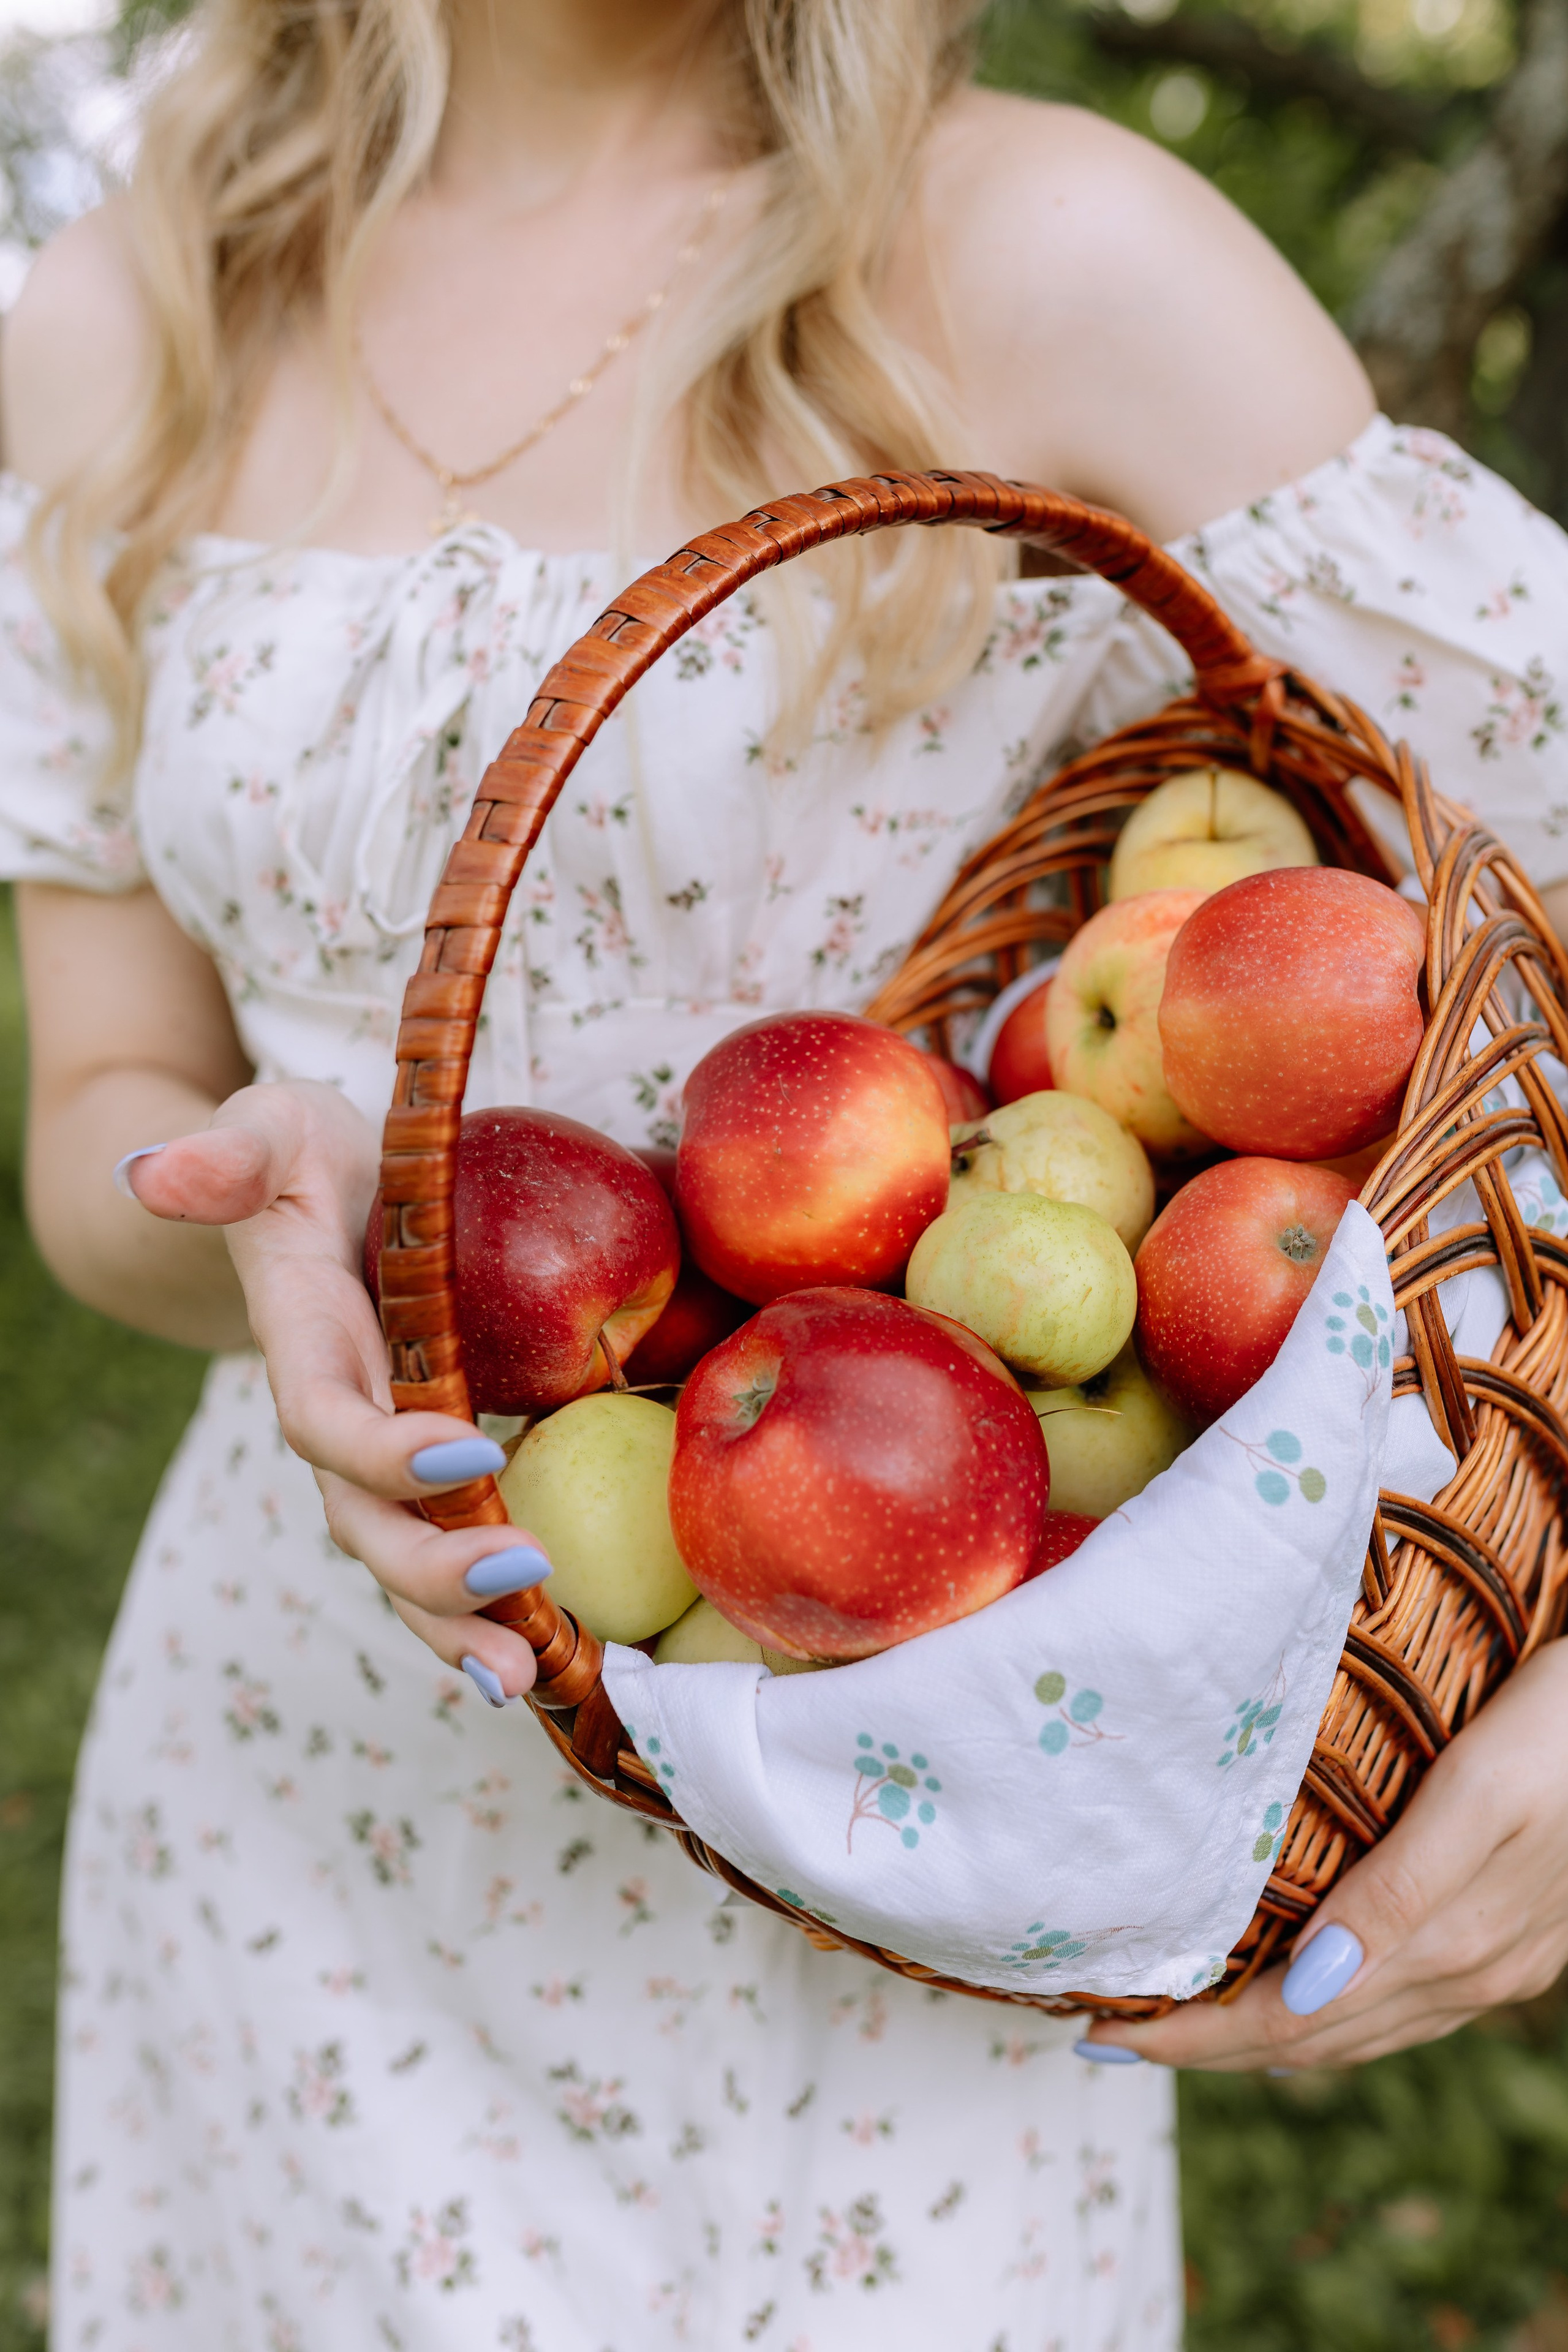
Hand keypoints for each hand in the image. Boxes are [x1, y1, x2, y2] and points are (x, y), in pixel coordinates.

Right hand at [118, 1082, 547, 1703]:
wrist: (322, 1185)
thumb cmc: (303, 1155)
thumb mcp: (269, 1130)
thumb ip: (224, 1156)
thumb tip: (153, 1170)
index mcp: (304, 1344)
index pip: (327, 1419)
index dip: (380, 1449)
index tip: (459, 1452)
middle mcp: (343, 1414)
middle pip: (368, 1522)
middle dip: (433, 1567)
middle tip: (523, 1580)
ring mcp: (387, 1446)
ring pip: (411, 1557)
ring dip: (465, 1620)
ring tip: (531, 1670)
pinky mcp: (437, 1455)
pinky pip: (460, 1539)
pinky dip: (501, 1600)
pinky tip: (566, 1649)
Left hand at [1083, 1640, 1567, 2070]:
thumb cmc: (1565, 1728)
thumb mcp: (1482, 1792)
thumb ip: (1398, 1893)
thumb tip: (1302, 1989)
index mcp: (1447, 1944)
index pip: (1289, 2023)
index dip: (1195, 2039)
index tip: (1105, 2035)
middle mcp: (1467, 1972)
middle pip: (1311, 2041)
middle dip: (1208, 2047)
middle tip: (1109, 2036)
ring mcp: (1493, 1963)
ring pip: (1354, 2031)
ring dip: (1261, 2037)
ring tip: (1179, 2022)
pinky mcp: (1509, 1937)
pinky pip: (1394, 2003)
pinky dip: (1322, 2013)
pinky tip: (1291, 1988)